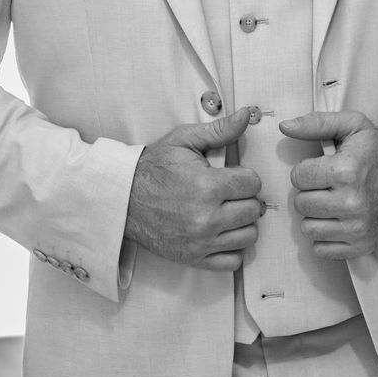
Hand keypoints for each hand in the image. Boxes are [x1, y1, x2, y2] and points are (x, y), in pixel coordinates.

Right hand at [125, 107, 263, 270]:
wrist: (123, 199)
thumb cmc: (154, 168)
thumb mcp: (184, 140)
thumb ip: (219, 130)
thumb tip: (246, 115)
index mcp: (207, 186)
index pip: (254, 183)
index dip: (246, 176)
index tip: (233, 176)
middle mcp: (207, 218)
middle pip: (254, 210)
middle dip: (245, 198)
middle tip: (230, 193)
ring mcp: (201, 241)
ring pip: (248, 236)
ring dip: (242, 223)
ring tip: (227, 212)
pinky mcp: (194, 258)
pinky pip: (232, 261)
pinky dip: (232, 248)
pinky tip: (221, 233)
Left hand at [280, 111, 377, 259]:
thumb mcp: (354, 125)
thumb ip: (317, 123)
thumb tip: (285, 127)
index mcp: (346, 171)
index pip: (298, 177)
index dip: (306, 170)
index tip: (321, 168)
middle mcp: (351, 202)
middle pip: (301, 204)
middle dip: (309, 193)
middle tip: (326, 186)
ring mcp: (357, 228)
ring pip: (308, 228)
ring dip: (315, 216)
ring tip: (330, 203)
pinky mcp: (361, 246)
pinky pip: (322, 249)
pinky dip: (325, 237)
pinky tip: (336, 221)